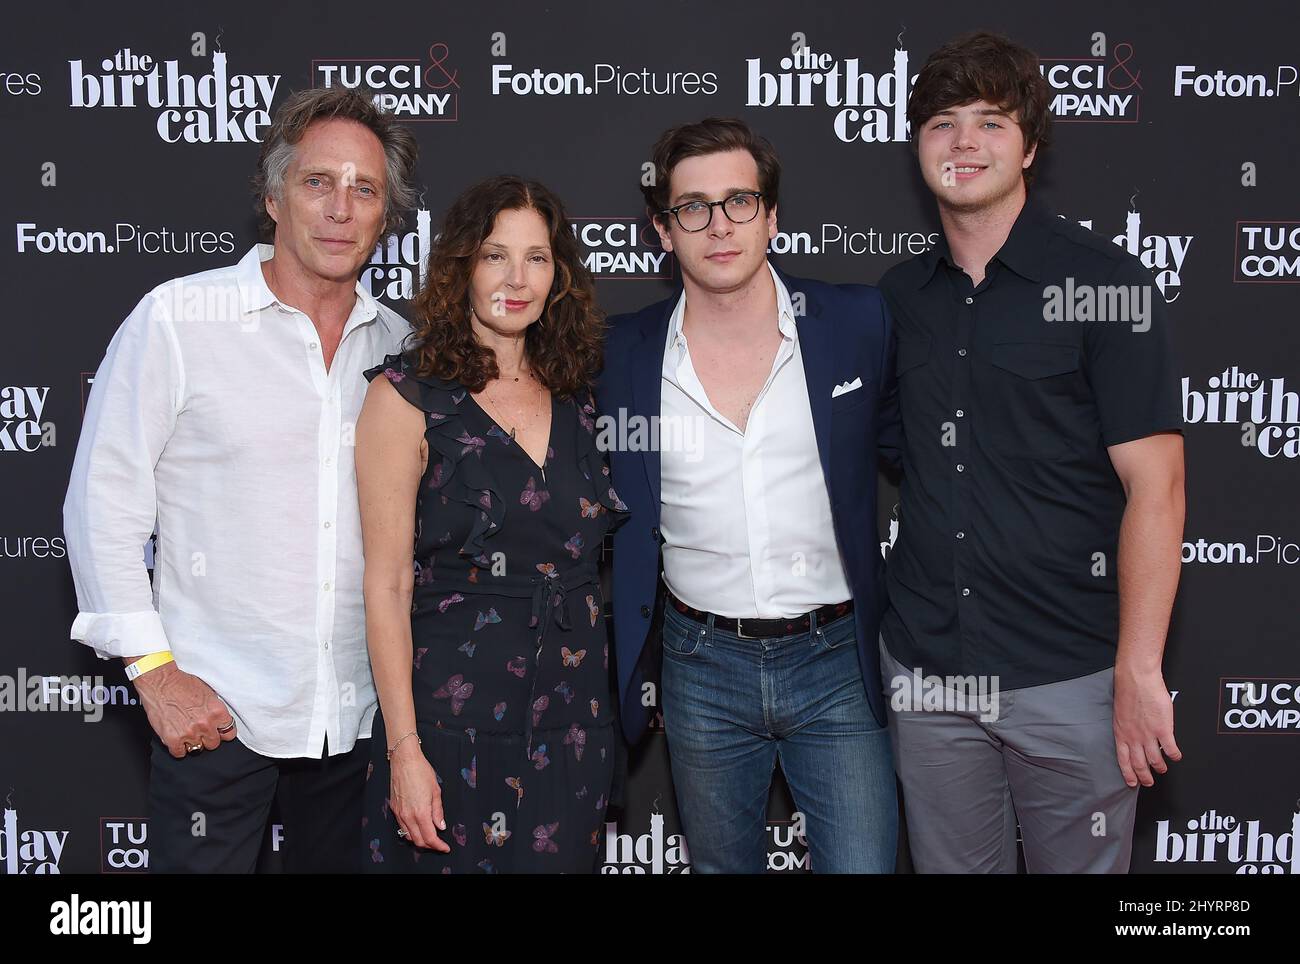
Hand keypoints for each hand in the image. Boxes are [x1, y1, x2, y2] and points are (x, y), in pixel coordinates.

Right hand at [132, 661, 236, 757]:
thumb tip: (219, 722)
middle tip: (199, 730)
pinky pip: (179, 753)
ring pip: (197, 749)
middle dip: (207, 738)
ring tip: (186, 732)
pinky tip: (176, 738)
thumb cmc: (182, 683)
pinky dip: (177, 748)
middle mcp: (205, 724)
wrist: (160, 682)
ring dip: (192, 743)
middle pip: (214, 743)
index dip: (222, 733)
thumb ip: (215, 710)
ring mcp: (189, 733)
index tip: (217, 732)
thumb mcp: (209, 693)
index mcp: (217, 712)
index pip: (229, 733)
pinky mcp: (173, 739)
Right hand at [389, 739, 448, 851]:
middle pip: (418, 840)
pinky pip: (401, 826)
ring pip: (408, 835)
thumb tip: (441, 826)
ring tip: (429, 837)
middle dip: (430, 845)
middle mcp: (408, 815)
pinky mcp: (394, 808)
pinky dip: (410, 831)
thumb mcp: (436, 791)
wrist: (404, 760)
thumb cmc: (421, 771)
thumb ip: (438, 811)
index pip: (430, 837)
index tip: (445, 847)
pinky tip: (417, 827)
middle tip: (439, 844)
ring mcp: (399, 813)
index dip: (438, 846)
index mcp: (421, 812)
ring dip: (419, 840)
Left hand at [1113, 664, 1181, 787]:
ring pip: (1155, 760)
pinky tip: (1177, 756)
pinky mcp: (1163, 729)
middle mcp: (1134, 737)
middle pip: (1139, 764)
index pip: (1123, 760)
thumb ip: (1126, 727)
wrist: (1137, 679)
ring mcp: (1148, 735)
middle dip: (1144, 776)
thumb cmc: (1127, 691)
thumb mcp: (1120, 714)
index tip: (1132, 782)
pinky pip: (1171, 749)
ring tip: (1163, 769)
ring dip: (1160, 767)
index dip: (1128, 773)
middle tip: (1148, 782)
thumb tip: (1130, 735)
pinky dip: (1175, 755)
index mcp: (1121, 733)